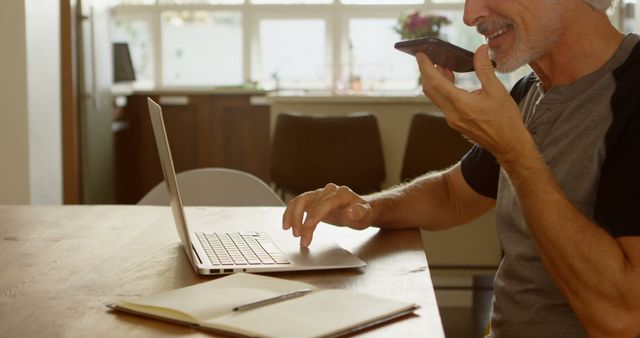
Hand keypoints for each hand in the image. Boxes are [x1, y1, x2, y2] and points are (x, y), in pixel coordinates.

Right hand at [282, 183, 372, 247]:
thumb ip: (359, 213)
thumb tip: (349, 212)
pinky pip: (297, 204)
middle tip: (299, 236)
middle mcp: (328, 191)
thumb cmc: (361, 213)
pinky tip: (287, 225)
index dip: (315, 213)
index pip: (325, 202)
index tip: (307, 226)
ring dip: (293, 216)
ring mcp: (319, 194)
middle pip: (310, 201)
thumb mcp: (365, 215)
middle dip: (302, 220)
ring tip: (292, 232)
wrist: (358, 210)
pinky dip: (290, 214)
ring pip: (300, 201)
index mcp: (342, 193)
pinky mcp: (312, 200)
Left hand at [416, 45, 528, 161]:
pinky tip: (451, 82)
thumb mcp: (497, 90)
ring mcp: (452, 120)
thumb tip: (480, 50)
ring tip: (441, 65)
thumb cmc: (505, 119)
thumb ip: (485, 69)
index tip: (420, 54)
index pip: (435, 82)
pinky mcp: (455, 123)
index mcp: (461, 104)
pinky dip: (442, 90)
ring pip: (435, 97)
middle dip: (427, 72)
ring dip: (435, 81)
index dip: (425, 67)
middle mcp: (452, 113)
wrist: (509, 144)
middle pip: (430, 90)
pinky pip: (443, 104)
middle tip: (429, 57)